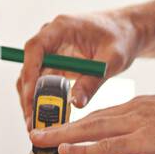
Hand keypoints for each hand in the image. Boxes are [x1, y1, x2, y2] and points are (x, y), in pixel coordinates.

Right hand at [17, 11, 141, 128]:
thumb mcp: (112, 59)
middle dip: (28, 95)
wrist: (126, 32)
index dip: (29, 73)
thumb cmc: (120, 38)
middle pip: (29, 66)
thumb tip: (75, 103)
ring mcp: (51, 52)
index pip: (35, 49)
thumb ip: (93, 80)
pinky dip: (44, 101)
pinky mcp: (56, 65)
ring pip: (32, 78)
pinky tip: (49, 119)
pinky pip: (43, 84)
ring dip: (32, 101)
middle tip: (32, 121)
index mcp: (61, 28)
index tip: (30, 97)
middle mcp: (51, 38)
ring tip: (37, 125)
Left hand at [29, 93, 154, 153]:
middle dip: (61, 126)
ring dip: (62, 135)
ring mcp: (136, 124)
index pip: (103, 116)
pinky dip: (83, 148)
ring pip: (91, 129)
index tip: (62, 130)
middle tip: (38, 131)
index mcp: (141, 107)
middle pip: (89, 119)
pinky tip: (66, 150)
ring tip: (40, 140)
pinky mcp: (143, 140)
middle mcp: (133, 111)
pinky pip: (106, 146)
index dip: (80, 124)